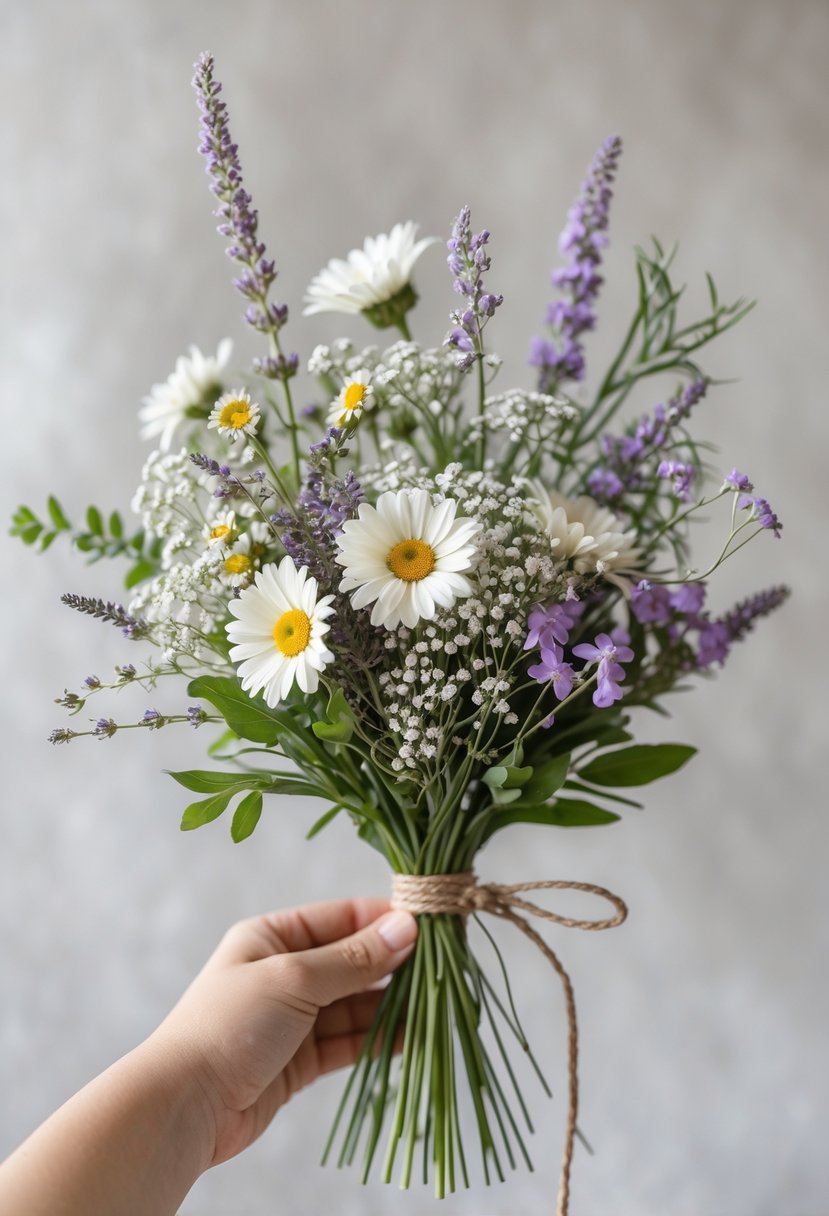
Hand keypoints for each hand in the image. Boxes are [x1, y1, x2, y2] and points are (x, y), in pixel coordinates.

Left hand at [150, 897, 417, 1166]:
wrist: (184, 1106)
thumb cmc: (228, 1025)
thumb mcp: (294, 979)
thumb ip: (353, 959)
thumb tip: (405, 929)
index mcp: (273, 936)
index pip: (340, 918)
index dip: (384, 920)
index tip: (430, 923)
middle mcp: (285, 972)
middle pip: (352, 961)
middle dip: (394, 965)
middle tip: (442, 966)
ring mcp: (294, 1017)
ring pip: (354, 1004)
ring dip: (392, 1005)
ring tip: (435, 1003)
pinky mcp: (301, 1059)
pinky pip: (348, 1040)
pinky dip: (378, 1038)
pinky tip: (411, 1035)